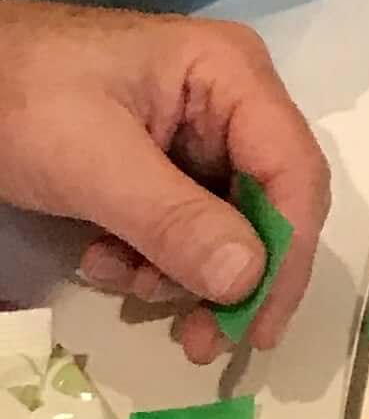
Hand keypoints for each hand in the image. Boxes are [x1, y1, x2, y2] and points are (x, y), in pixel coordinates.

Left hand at [0, 1, 328, 361]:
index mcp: (235, 76)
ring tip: (116, 276)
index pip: (292, 168)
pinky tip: (101, 256)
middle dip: (230, 274)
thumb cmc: (24, 99)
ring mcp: (197, 130)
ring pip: (222, 221)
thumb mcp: (94, 164)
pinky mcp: (161, 159)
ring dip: (175, 268)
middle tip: (200, 342)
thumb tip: (248, 280)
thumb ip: (173, 219)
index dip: (287, 250)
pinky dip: (147, 255)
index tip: (260, 327)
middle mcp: (232, 100)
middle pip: (265, 200)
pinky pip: (182, 221)